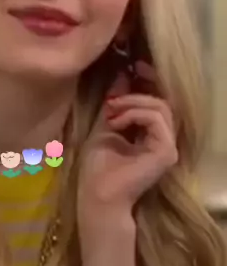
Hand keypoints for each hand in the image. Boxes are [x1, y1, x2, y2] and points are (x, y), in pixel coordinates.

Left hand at [77, 62, 177, 225]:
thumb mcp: (105, 128)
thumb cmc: (98, 169)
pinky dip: (134, 114)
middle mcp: (164, 140)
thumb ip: (116, 105)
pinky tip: (116, 123)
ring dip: (132, 103)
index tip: (131, 68)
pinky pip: (156, 119)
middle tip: (112, 101)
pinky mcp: (166, 152)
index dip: (148, 82)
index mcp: (151, 135)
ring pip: (160, 107)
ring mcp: (168, 147)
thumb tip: (121, 76)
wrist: (97, 197)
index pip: (157, 102)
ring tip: (111, 113)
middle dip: (135, 93)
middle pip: (161, 101)